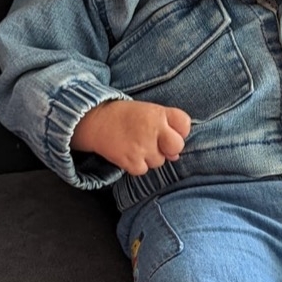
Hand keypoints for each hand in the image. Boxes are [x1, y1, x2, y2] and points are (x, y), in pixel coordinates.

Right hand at [71, 99, 191, 174]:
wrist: (96, 121)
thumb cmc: (126, 116)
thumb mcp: (149, 111)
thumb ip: (167, 127)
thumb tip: (176, 156)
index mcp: (159, 113)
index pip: (185, 124)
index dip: (180, 130)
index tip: (168, 130)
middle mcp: (153, 129)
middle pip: (177, 147)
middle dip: (169, 148)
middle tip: (155, 142)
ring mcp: (142, 146)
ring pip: (159, 161)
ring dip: (151, 157)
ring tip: (136, 144)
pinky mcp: (131, 161)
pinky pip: (144, 170)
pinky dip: (137, 165)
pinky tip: (129, 153)